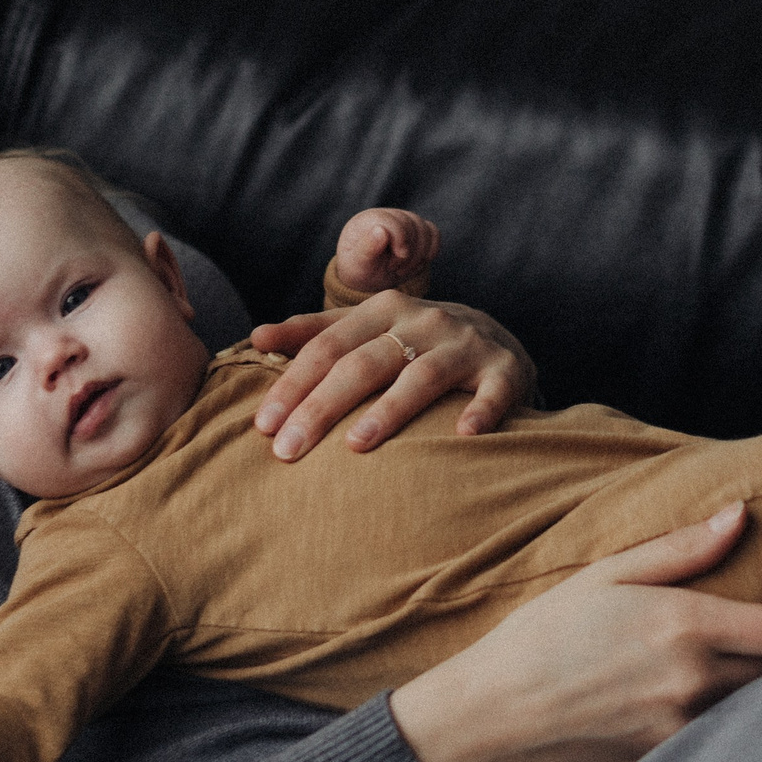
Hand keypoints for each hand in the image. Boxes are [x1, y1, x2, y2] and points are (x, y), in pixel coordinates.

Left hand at [247, 292, 533, 458]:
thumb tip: (256, 338)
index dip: (292, 385)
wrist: (494, 336)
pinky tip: (463, 436)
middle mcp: (422, 322)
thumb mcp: (366, 328)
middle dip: (321, 407)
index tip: (262, 426)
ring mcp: (466, 344)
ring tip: (355, 446)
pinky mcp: (505, 369)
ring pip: (422, 376)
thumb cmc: (412, 341)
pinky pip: (494, 391)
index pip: (327, 347)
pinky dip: (480, 410)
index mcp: (382, 310)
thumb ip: (312, 333)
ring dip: (388, 411)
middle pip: (364, 364)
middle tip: (287, 451)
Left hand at [333, 207, 439, 295]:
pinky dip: (430, 251)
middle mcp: (389, 215)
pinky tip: (416, 265)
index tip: (392, 265)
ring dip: (420, 255)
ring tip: (403, 270)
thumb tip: (381, 230)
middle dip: (408, 254)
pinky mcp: (418, 230)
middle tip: (394, 270)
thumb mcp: (357, 264)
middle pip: (413, 225)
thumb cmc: (359, 269)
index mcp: (370, 219)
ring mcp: (405, 221)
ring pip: (426, 229)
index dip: (400, 241)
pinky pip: (434, 233)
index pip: (394, 221)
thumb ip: (367, 248)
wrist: (367, 276)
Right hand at [387, 505, 761, 761]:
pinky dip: (744, 730)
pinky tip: (747, 720)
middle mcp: (693, 684)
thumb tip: (742, 516)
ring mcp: (683, 733)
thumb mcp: (604, 576)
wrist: (489, 719)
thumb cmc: (541, 637)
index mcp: (682, 626)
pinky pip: (728, 747)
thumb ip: (680, 550)